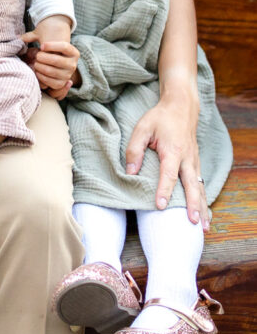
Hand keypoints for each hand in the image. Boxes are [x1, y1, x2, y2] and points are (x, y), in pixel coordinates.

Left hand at [23, 30, 79, 99]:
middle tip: (36, 56)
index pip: (64, 47)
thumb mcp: (44, 40)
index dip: (52, 46)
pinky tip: (37, 70)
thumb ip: (32, 36)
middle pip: (57, 60)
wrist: (55, 63)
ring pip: (51, 71)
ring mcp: (68, 75)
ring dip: (40, 67)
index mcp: (73, 52)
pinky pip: (50, 81)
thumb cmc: (49, 50)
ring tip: (35, 63)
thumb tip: (19, 37)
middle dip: (42, 58)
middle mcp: (73, 64)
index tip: (41, 46)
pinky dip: (41, 76)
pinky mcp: (61, 84)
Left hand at [125, 79, 207, 229]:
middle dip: (192, 205)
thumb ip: (134, 150)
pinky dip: (203, 199)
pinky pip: (201, 184)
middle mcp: (187, 158)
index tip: (160, 206)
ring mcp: (194, 161)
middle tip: (193, 223)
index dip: (164, 190)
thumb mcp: (142, 128)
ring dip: (202, 206)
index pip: (169, 174)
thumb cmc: (160, 118)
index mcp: (173, 150)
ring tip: (204, 226)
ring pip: (200, 187)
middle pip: (192, 185)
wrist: (181, 107)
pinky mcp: (195, 163)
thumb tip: (129, 172)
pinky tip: (204, 213)